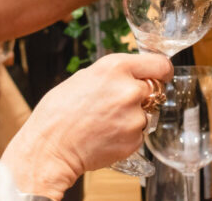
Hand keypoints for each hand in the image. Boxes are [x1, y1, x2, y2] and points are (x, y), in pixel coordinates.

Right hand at [1, 52, 172, 198]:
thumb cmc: (58, 112)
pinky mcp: (134, 140)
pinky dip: (126, 136)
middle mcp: (130, 90)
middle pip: (154, 90)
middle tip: (117, 105)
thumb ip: (113, 74)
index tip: (162, 76)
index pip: (160, 64)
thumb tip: (132, 74)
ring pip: (146, 113)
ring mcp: (134, 117)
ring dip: (132, 118)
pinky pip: (139, 134)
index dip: (162, 71)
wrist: (49, 148)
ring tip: (105, 123)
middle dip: (141, 96)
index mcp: (116, 68)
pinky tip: (105, 135)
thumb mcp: (84, 77)